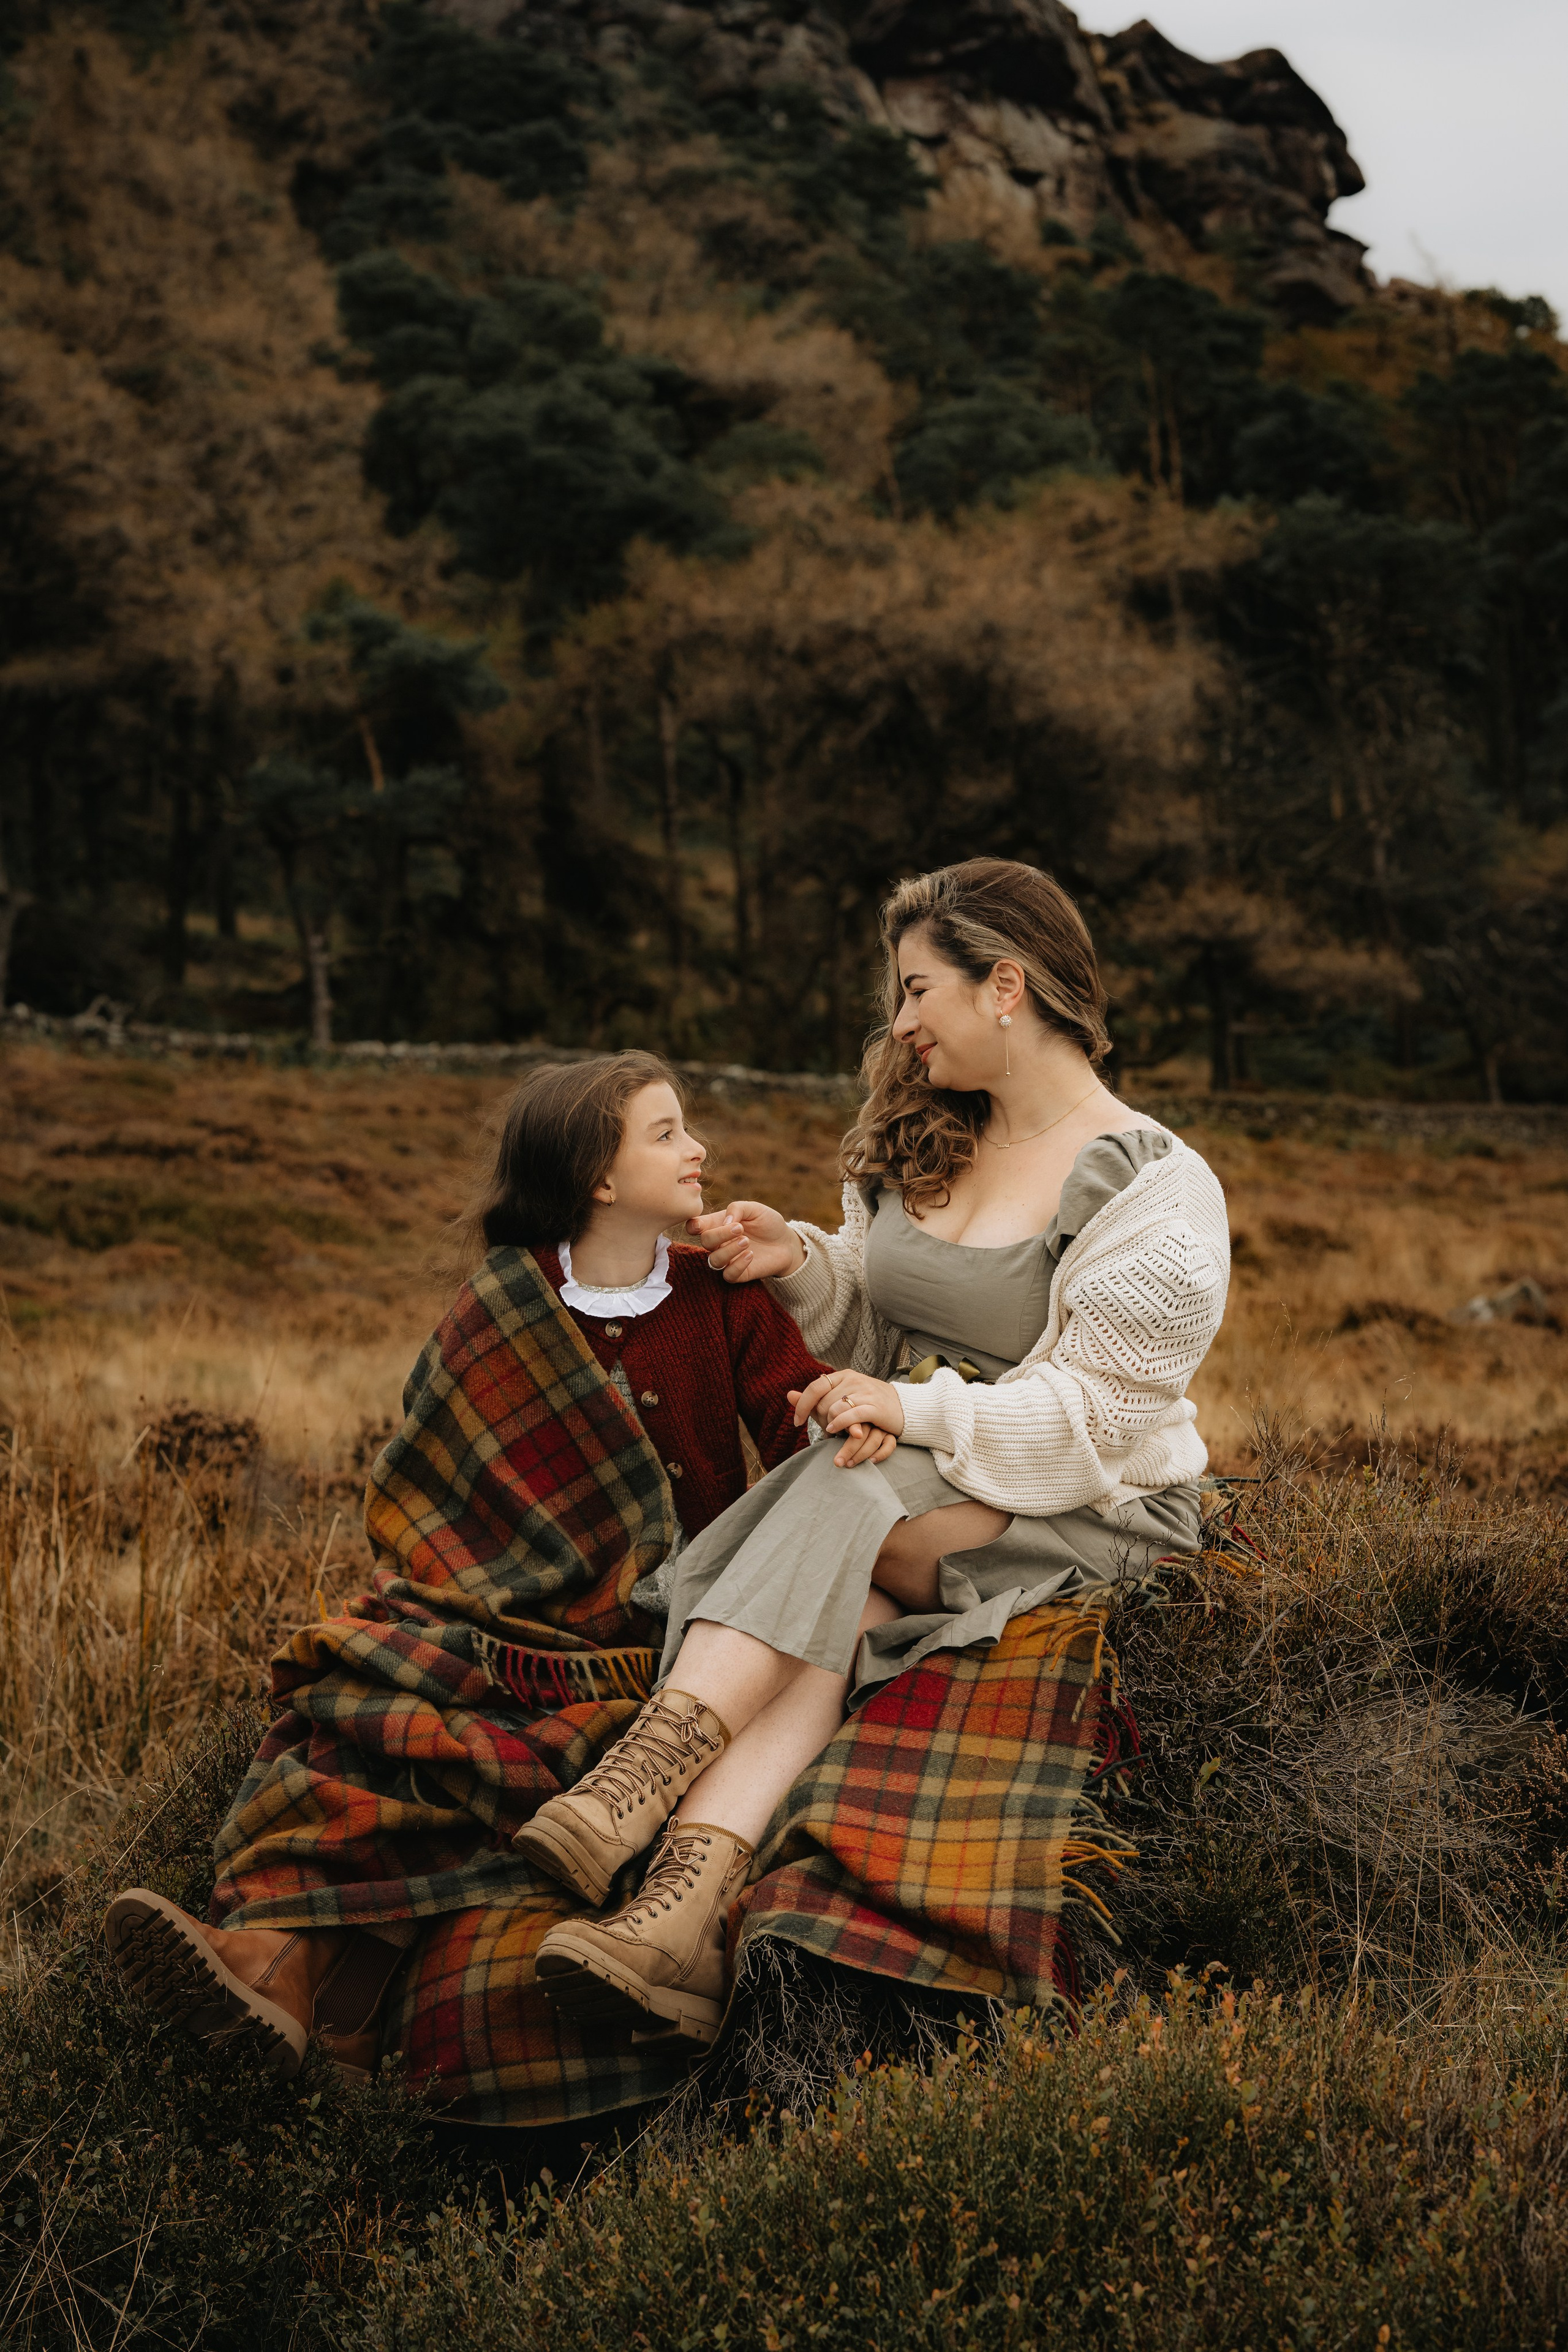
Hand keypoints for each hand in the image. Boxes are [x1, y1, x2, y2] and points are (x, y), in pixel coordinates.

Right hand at [687, 1199, 805, 1284]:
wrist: (786, 1242)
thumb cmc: (768, 1223)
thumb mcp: (755, 1208)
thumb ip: (738, 1208)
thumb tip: (725, 1221)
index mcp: (718, 1224)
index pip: (695, 1226)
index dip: (693, 1226)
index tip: (701, 1224)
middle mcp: (719, 1243)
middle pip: (705, 1241)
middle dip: (720, 1234)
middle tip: (740, 1229)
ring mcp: (728, 1259)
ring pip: (714, 1260)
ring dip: (729, 1250)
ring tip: (746, 1241)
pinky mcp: (739, 1274)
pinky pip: (728, 1275)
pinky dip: (738, 1265)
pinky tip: (750, 1255)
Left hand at [788, 1372, 904, 1467]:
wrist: (905, 1408)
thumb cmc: (869, 1406)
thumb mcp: (841, 1399)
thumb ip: (816, 1398)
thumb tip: (789, 1395)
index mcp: (844, 1376)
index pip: (815, 1387)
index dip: (802, 1405)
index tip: (796, 1422)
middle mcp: (854, 1380)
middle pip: (824, 1403)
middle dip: (821, 1420)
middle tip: (827, 1431)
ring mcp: (866, 1392)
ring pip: (835, 1409)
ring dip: (830, 1426)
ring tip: (832, 1435)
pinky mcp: (876, 1407)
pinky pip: (851, 1415)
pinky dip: (840, 1424)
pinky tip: (835, 1432)